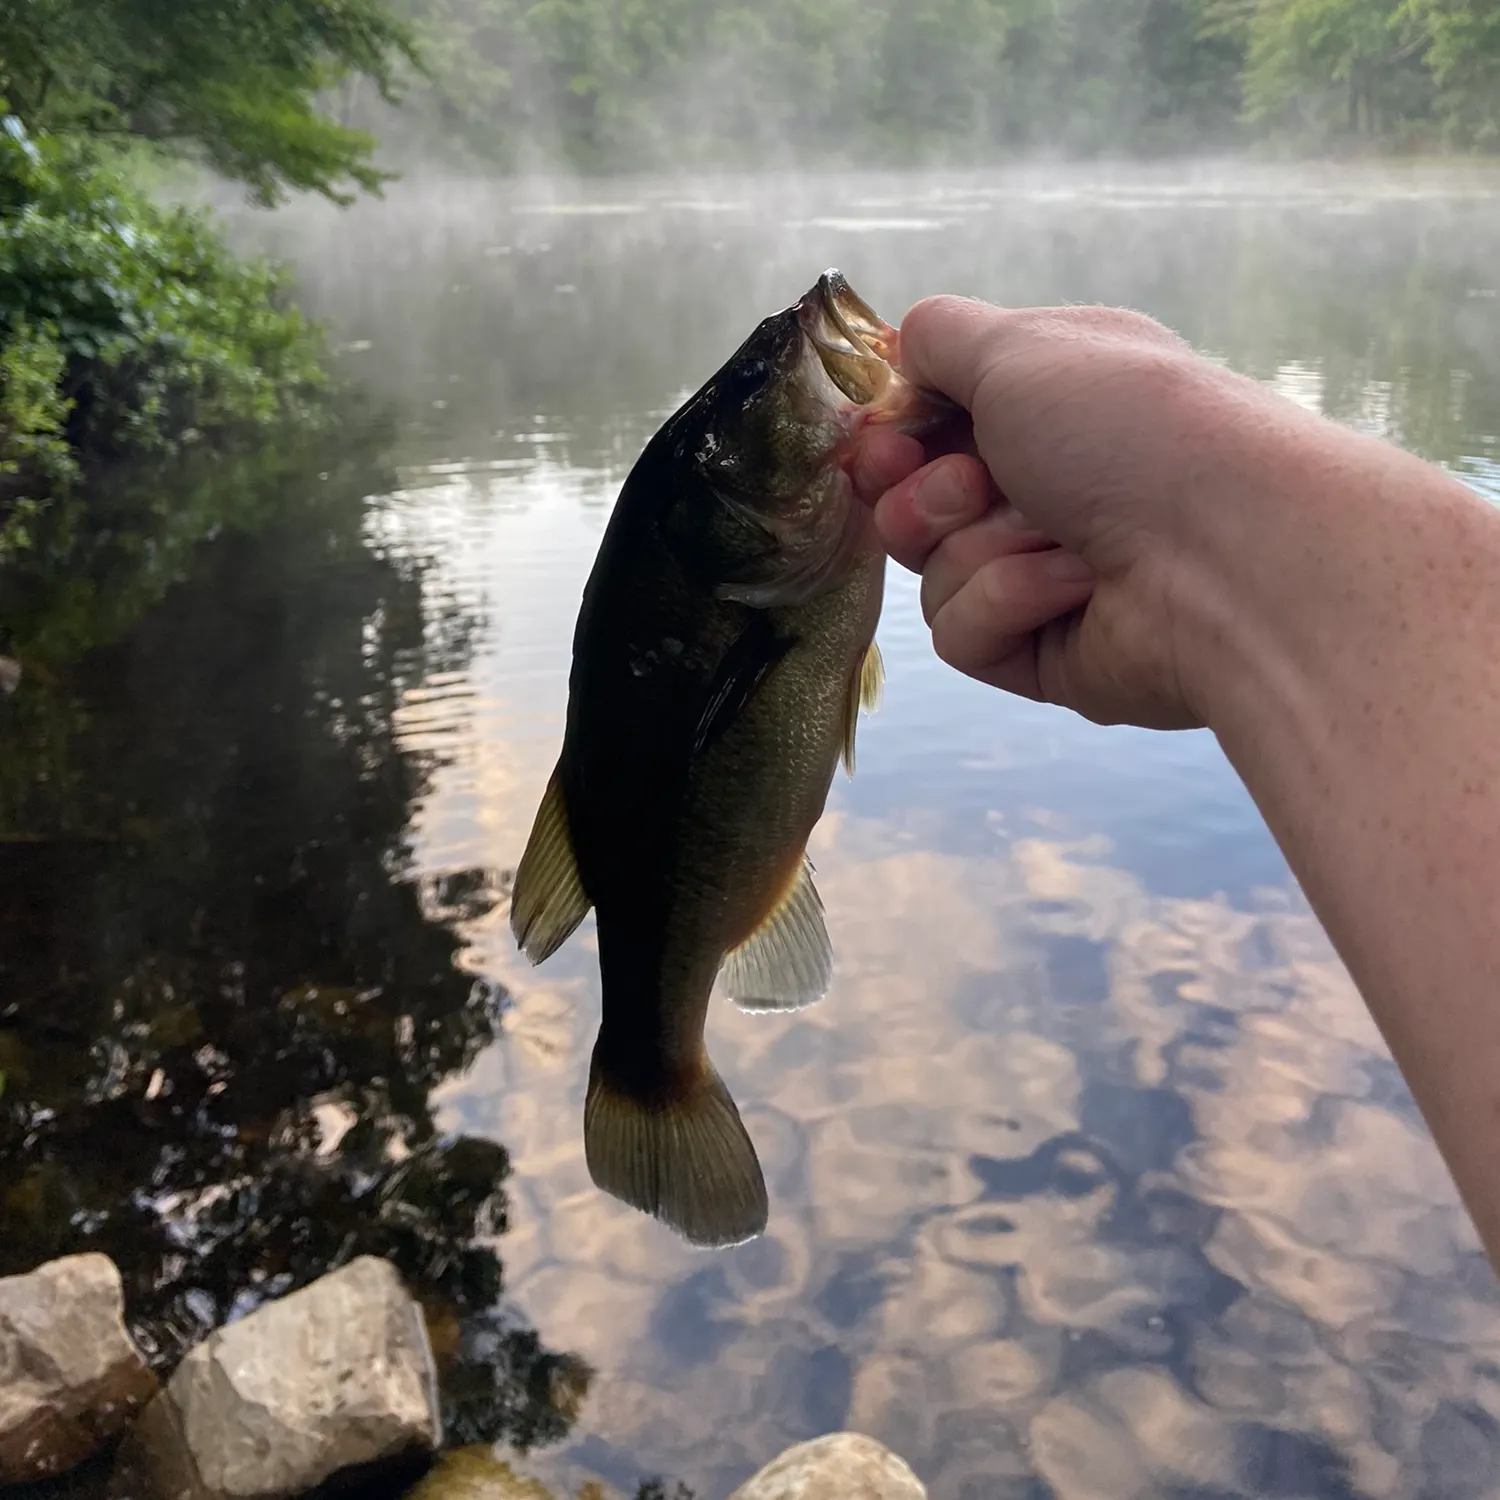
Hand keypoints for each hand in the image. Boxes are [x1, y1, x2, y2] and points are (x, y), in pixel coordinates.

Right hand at [855, 295, 1331, 730]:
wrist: (1225, 552)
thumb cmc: (1131, 428)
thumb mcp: (1020, 347)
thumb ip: (941, 337)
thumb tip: (902, 346)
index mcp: (1048, 408)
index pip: (930, 428)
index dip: (894, 437)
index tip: (886, 439)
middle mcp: (1045, 490)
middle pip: (914, 507)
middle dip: (926, 496)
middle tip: (975, 484)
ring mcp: (1043, 576)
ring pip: (933, 573)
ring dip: (983, 547)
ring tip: (1057, 536)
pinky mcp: (1043, 654)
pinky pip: (964, 633)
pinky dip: (1008, 601)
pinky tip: (1074, 588)